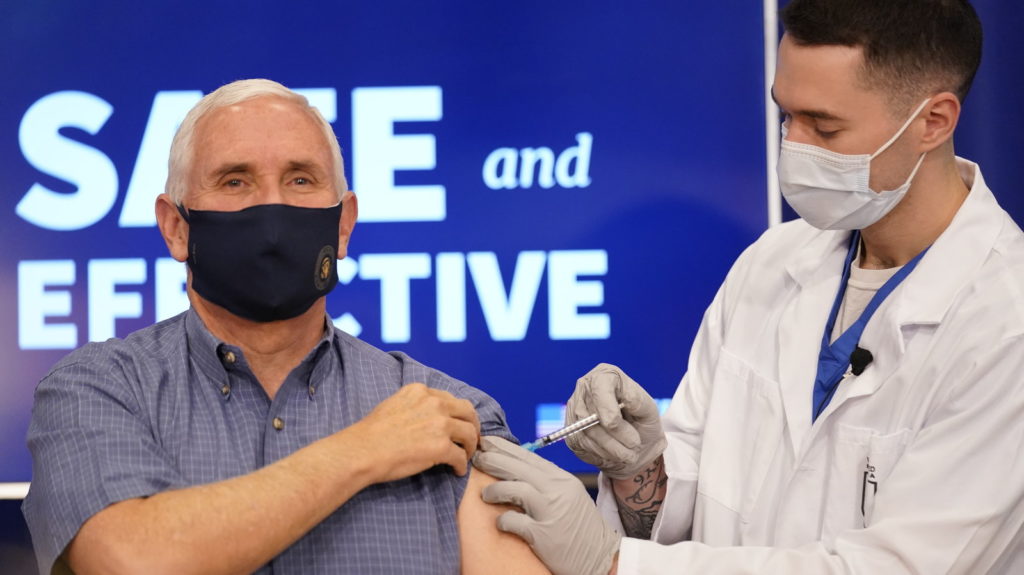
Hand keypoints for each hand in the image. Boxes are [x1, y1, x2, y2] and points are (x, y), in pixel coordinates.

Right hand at [347, 383, 479, 481]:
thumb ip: (415, 405)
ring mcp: (440, 424)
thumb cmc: (372, 432)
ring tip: (466, 455)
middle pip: (467, 412)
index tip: (458, 423)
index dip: (458, 413)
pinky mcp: (441, 447)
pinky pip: (461, 456)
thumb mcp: (394, 404)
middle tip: (471, 438)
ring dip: (470, 446)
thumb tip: (426, 417)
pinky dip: (462, 465)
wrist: (363, 451)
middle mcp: (434, 403)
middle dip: (473, 425)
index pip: (450, 399)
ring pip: (469, 433)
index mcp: (422, 392)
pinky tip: (457, 471)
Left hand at [473, 436, 620, 574]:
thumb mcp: (569, 496)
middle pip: (519, 467)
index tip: (487, 443)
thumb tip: (515, 469)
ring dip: (495, 490)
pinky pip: (515, 521)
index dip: (504, 448)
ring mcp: (551, 511)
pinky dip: (503, 520)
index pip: (528, 456)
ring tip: (485, 494)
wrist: (602, 557)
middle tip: (477, 458)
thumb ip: (546, 482)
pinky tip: (500, 521)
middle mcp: (557, 491)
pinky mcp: (544, 534)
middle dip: (493, 460)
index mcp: (562, 479)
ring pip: (515, 489)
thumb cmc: (582, 528)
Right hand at [565, 363, 666, 478]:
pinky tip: (614, 453)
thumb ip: (638, 402)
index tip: (616, 424)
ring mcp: (574, 408)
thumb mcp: (649, 410)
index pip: (599, 386)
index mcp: (605, 375)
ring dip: (610, 447)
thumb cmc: (642, 422)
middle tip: (634, 445)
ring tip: (629, 453)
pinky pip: (581, 444)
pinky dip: (601, 453)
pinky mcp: (570, 430)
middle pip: (589, 413)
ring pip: (585, 432)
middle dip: (614, 434)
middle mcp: (585, 388)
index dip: (606, 407)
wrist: (636, 445)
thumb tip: (626, 399)